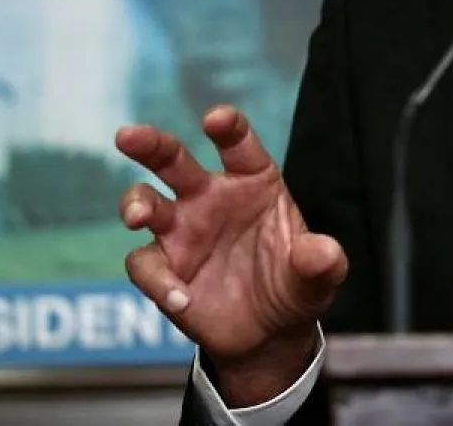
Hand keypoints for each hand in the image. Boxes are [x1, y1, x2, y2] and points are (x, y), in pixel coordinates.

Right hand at [115, 106, 346, 403]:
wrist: (269, 332)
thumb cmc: (294, 286)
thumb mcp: (318, 278)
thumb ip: (321, 264)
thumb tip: (323, 253)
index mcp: (253, 180)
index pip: (238, 144)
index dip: (228, 127)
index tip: (216, 119)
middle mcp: (210, 197)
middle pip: (174, 160)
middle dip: (152, 144)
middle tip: (130, 136)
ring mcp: (182, 231)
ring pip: (146, 202)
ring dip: (136, 203)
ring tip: (138, 216)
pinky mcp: (163, 268)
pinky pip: (146, 264)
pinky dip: (158, 279)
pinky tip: (181, 297)